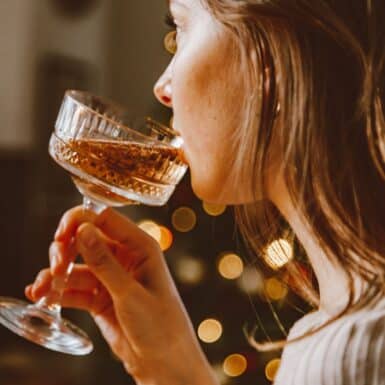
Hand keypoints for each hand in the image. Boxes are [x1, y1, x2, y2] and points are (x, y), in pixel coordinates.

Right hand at [26, 206, 217, 384]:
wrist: (164, 362)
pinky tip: (43, 297)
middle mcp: (125, 257)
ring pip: (77, 265)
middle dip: (65, 249)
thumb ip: (104, 262)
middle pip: (86, 239)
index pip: (106, 219)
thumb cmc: (160, 325)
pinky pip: (75, 287)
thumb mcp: (130, 293)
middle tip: (55, 267)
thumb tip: (83, 229)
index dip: (80, 221)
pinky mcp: (100, 297)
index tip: (60, 236)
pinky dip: (59, 291)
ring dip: (57, 274)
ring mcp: (111, 277)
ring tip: (43, 289)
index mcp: (140, 247)